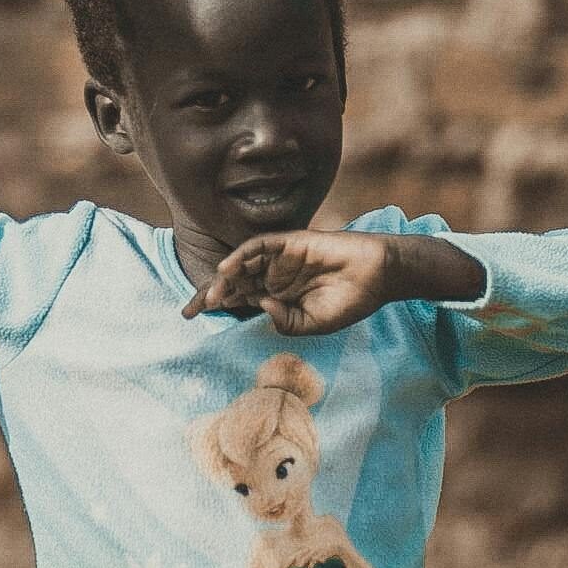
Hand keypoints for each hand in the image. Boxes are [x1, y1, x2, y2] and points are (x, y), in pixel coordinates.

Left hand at [184, 230, 395, 335]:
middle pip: (234, 283)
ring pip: (243, 265)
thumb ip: (285, 321)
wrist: (377, 278)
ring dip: (225, 278)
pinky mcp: (291, 243)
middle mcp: (273, 277)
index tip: (190, 317)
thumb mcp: (312, 324)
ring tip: (212, 294)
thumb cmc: (348, 302)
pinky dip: (242, 255)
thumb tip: (260, 307)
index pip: (238, 300)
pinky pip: (260, 246)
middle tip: (192, 309)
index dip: (216, 306)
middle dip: (211, 295)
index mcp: (276, 296)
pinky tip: (228, 269)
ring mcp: (281, 259)